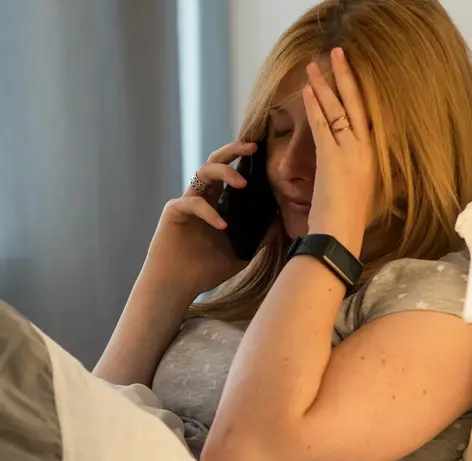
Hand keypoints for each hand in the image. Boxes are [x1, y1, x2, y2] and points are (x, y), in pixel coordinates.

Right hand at [142, 142, 277, 297]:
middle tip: (252, 146)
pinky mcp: (174, 212)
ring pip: (203, 172)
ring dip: (224, 172)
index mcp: (216, 203)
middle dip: (233, 150)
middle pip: (214, 161)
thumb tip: (281, 221)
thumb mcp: (242, 252)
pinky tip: (222, 226)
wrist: (177, 287)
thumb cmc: (205, 270)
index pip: (229, 172)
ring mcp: (186, 202)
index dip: (242, 159)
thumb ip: (259, 236)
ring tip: (243, 183)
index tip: (262, 151)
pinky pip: (193, 203)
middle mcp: (201, 197)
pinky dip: (210, 212)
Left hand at [304, 48, 374, 255]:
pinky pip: (322, 124)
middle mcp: (365, 148)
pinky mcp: (332, 157)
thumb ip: (359, 171)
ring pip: (337, 109)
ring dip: (324, 85)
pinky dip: (315, 106)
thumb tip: (357, 163)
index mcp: (373, 155)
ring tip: (315, 65)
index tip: (350, 74)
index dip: (357, 92)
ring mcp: (350, 151)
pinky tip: (308, 90)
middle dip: (345, 76)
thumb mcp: (362, 191)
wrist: (341, 234)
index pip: (366, 115)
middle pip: (356, 103)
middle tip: (337, 53)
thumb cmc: (349, 219)